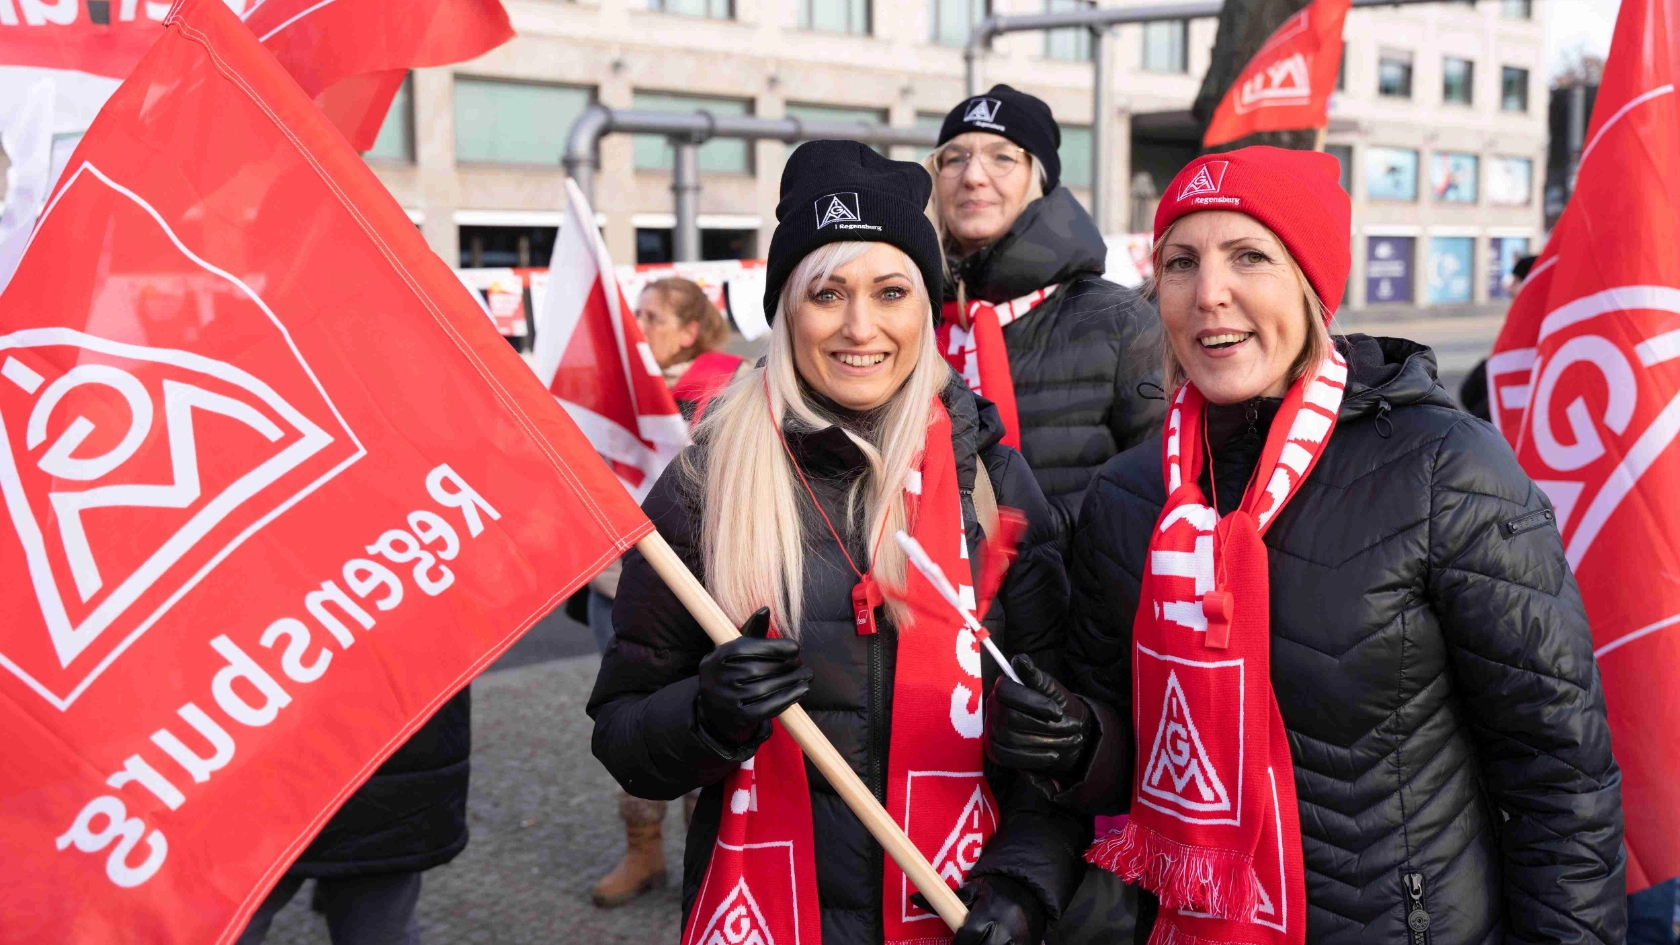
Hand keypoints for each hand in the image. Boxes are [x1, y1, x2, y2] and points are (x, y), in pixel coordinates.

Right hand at [695, 608, 812, 748]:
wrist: (717, 709)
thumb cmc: (732, 671)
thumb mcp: (736, 650)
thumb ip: (752, 631)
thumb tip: (766, 609)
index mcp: (717, 657)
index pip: (746, 648)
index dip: (774, 647)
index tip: (795, 647)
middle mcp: (718, 679)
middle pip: (757, 669)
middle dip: (785, 666)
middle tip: (802, 664)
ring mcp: (727, 700)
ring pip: (765, 689)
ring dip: (791, 681)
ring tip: (806, 675)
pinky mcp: (739, 718)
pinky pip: (767, 707)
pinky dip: (788, 698)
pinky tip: (801, 690)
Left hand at [952, 875, 1044, 944]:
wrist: (1032, 889)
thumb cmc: (999, 889)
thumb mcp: (977, 887)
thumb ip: (955, 899)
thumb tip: (919, 900)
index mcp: (990, 910)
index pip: (970, 934)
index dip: (960, 942)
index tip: (956, 942)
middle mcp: (1006, 926)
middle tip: (969, 941)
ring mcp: (1019, 939)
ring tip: (980, 941)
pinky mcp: (1028, 944)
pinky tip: (993, 942)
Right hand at [986, 654, 1091, 775]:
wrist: (1065, 733)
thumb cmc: (1057, 706)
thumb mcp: (1051, 689)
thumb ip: (1035, 676)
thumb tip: (1020, 660)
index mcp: (1004, 688)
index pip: (1007, 691)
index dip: (1033, 703)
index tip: (1057, 712)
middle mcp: (994, 708)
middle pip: (1012, 718)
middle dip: (1047, 726)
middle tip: (1073, 728)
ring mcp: (993, 731)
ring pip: (1014, 739)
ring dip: (1048, 742)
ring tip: (1070, 740)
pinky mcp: (997, 752)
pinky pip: (1012, 758)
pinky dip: (1037, 758)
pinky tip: (1053, 755)